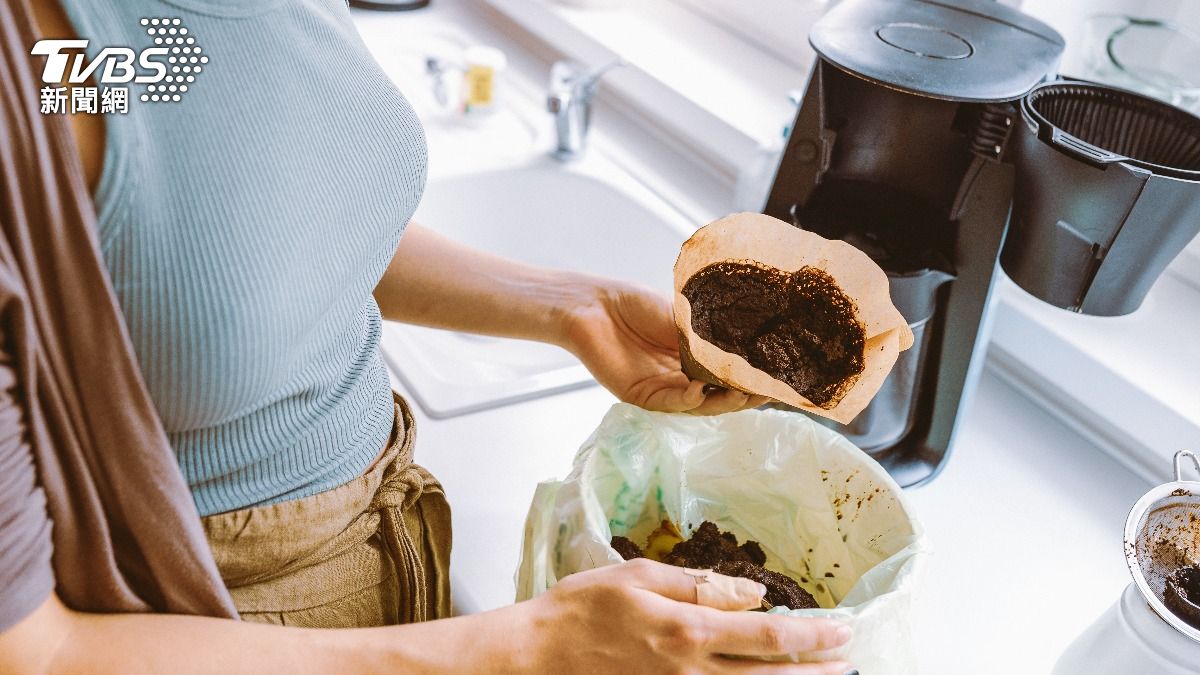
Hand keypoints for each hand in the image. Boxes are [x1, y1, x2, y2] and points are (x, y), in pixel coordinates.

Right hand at [516, 559, 853, 673]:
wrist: (533, 658)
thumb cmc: (579, 610)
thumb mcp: (638, 576)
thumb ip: (699, 585)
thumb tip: (752, 592)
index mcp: (688, 632)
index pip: (768, 635)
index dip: (813, 635)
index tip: (845, 630)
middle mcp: (692, 673)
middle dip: (817, 670)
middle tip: (850, 663)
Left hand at [562, 282, 769, 413]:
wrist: (594, 305)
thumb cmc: (636, 304)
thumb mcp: (684, 316)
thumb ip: (711, 333)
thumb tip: (752, 339)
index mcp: (695, 359)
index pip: (731, 374)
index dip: (754, 377)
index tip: (781, 376)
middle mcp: (683, 378)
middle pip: (721, 395)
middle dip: (746, 395)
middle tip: (770, 391)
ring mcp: (664, 390)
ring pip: (701, 405)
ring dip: (723, 401)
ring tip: (744, 393)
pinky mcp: (642, 397)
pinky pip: (672, 403)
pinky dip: (688, 398)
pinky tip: (700, 389)